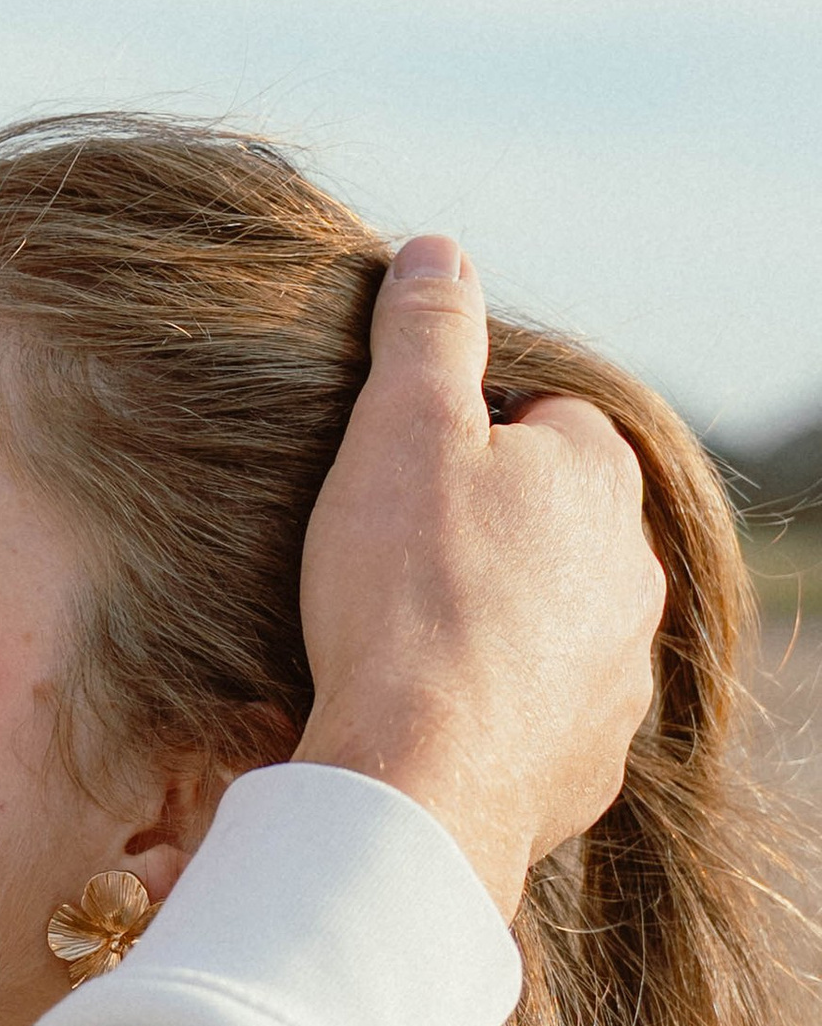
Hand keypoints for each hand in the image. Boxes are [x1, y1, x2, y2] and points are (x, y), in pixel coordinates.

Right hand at [296, 237, 663, 917]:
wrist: (419, 775)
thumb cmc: (406, 595)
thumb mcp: (398, 430)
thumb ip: (425, 334)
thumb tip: (440, 250)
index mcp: (597, 475)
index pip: (543, 421)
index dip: (464, 440)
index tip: (400, 480)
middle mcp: (633, 571)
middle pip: (554, 525)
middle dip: (489, 533)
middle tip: (392, 562)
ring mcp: (620, 673)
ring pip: (557, 623)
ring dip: (498, 624)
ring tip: (407, 647)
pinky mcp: (593, 759)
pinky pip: (545, 716)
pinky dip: (497, 711)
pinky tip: (431, 717)